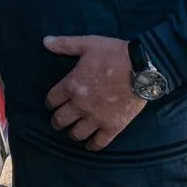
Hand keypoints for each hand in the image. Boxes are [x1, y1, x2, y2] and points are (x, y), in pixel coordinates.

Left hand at [43, 35, 145, 151]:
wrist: (141, 67)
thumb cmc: (113, 54)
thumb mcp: (87, 44)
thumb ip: (65, 44)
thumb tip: (45, 41)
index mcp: (71, 85)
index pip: (52, 100)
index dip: (50, 102)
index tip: (53, 103)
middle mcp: (80, 105)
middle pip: (60, 120)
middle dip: (57, 121)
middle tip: (59, 120)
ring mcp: (96, 118)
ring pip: (76, 134)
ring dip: (72, 133)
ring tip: (73, 130)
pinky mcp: (112, 127)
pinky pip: (98, 143)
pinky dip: (92, 145)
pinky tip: (90, 144)